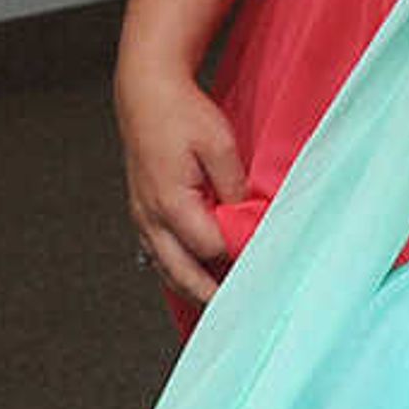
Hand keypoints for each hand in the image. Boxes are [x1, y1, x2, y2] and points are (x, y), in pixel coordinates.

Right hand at [116, 64, 239, 305]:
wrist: (146, 94)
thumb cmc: (182, 114)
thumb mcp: (219, 146)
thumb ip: (234, 187)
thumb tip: (249, 219)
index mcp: (171, 204)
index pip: (211, 249)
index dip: (239, 261)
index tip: (266, 272)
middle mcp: (150, 218)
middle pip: (183, 274)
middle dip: (211, 296)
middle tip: (242, 313)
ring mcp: (142, 218)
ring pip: (167, 269)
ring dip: (193, 288)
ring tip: (223, 305)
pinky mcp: (143, 212)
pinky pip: (159, 253)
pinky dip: (179, 270)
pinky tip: (199, 278)